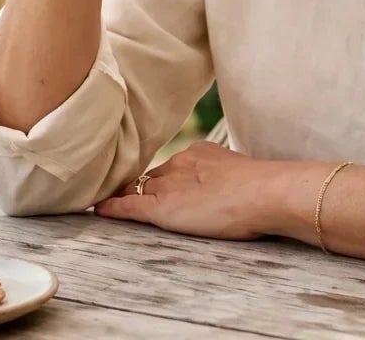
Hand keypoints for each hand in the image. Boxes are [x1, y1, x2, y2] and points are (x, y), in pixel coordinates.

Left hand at [94, 142, 309, 241]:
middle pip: (153, 177)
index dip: (165, 181)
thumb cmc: (266, 190)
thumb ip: (229, 180)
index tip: (159, 188)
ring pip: (139, 189)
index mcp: (201, 153)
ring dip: (127, 196)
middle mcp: (180, 162)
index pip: (174, 168)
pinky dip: (111, 209)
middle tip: (127, 196)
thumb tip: (234, 191)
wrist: (266, 192)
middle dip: (141, 186)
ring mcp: (169, 183)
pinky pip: (128, 206)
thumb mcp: (243, 177)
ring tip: (110, 204)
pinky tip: (99, 211)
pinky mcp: (161, 207)